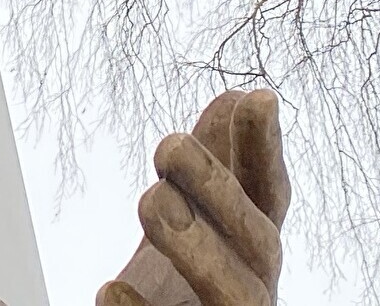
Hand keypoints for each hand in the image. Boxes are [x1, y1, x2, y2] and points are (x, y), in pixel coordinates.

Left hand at [98, 89, 289, 305]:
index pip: (269, 195)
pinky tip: (109, 290)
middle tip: (168, 143)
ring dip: (197, 247)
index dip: (267, 151)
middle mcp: (253, 290)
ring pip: (233, 295)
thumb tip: (233, 94)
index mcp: (253, 250)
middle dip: (219, 190)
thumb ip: (215, 165)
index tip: (257, 96)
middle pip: (257, 242)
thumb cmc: (189, 289)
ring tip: (151, 200)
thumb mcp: (202, 219)